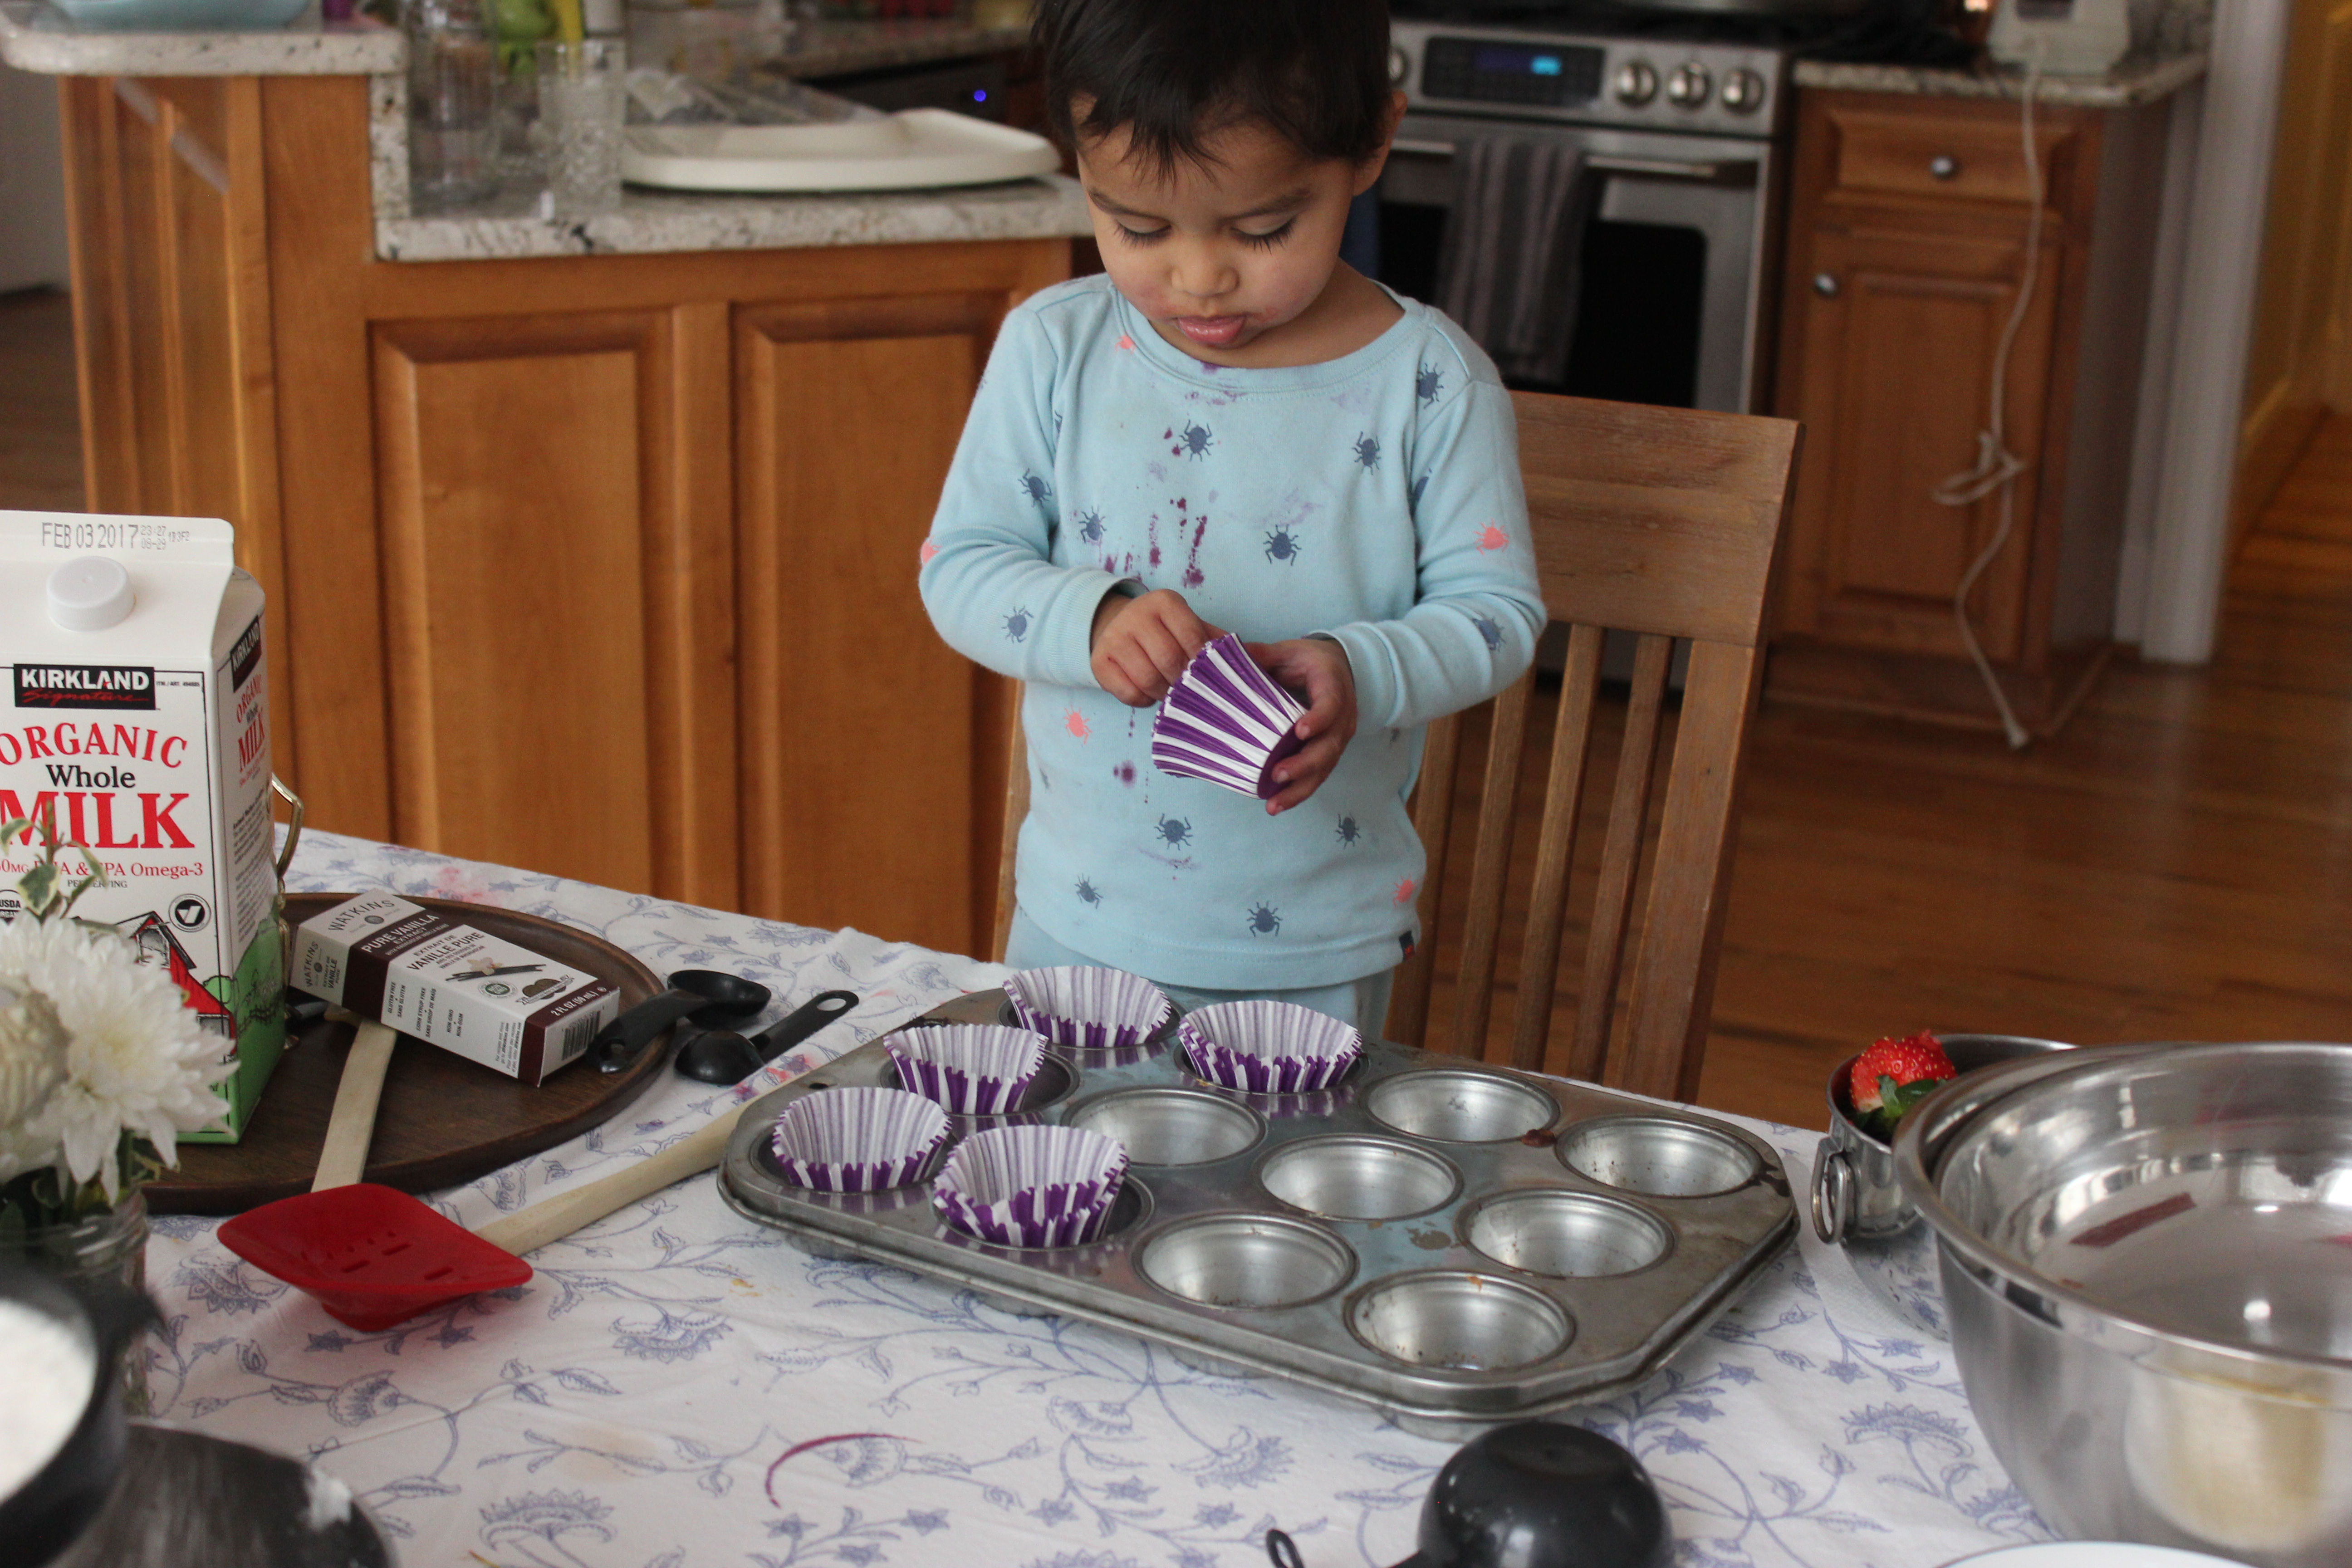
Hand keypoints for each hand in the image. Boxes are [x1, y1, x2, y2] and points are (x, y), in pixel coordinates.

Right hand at [1091, 588, 1222, 705]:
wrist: (1122, 629)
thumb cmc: (1168, 634)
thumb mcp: (1194, 629)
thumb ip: (1222, 644)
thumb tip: (1265, 663)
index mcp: (1165, 602)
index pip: (1193, 638)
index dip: (1203, 664)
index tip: (1208, 676)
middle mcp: (1136, 614)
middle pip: (1168, 659)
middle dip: (1184, 682)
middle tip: (1190, 690)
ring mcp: (1114, 636)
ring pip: (1147, 678)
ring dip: (1164, 694)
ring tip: (1171, 694)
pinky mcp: (1098, 660)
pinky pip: (1127, 692)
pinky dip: (1143, 700)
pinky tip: (1149, 693)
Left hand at [1247, 638, 1356, 813]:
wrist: (1339, 668)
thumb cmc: (1308, 660)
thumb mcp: (1287, 650)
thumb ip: (1260, 655)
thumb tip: (1221, 657)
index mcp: (1333, 685)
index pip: (1330, 704)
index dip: (1318, 719)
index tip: (1299, 731)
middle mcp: (1342, 715)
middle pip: (1329, 746)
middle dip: (1304, 765)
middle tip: (1277, 775)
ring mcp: (1338, 737)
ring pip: (1324, 768)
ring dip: (1300, 788)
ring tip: (1274, 804)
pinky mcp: (1330, 752)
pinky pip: (1318, 775)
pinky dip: (1299, 791)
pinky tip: (1278, 803)